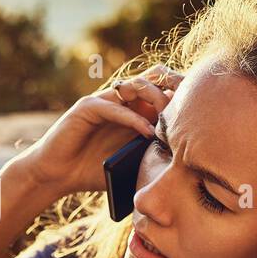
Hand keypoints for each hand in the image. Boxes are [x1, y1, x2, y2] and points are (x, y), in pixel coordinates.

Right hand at [13, 64, 180, 196]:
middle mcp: (118, 100)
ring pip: (134, 87)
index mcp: (130, 110)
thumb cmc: (91, 171)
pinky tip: (146, 131)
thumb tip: (185, 167)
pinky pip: (114, 106)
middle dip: (170, 93)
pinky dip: (132, 117)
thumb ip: (149, 156)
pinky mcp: (86, 107)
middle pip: (151, 82)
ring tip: (168, 119)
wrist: (57, 175)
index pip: (159, 92)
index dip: (178, 99)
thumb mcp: (129, 164)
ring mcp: (102, 101)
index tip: (199, 115)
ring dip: (154, 100)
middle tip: (187, 112)